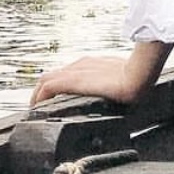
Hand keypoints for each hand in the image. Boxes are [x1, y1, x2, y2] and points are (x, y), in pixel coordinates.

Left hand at [29, 39, 171, 109]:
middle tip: (39, 108)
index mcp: (92, 64)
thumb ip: (113, 82)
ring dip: (38, 95)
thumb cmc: (136, 79)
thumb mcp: (122, 80)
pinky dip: (40, 97)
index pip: (66, 73)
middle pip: (52, 75)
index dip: (56, 87)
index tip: (53, 101)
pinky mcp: (73, 80)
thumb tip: (118, 94)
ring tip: (35, 109)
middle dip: (42, 92)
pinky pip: (48, 87)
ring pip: (46, 80)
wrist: (138, 76)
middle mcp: (81, 65)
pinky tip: (37, 109)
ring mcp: (76, 71)